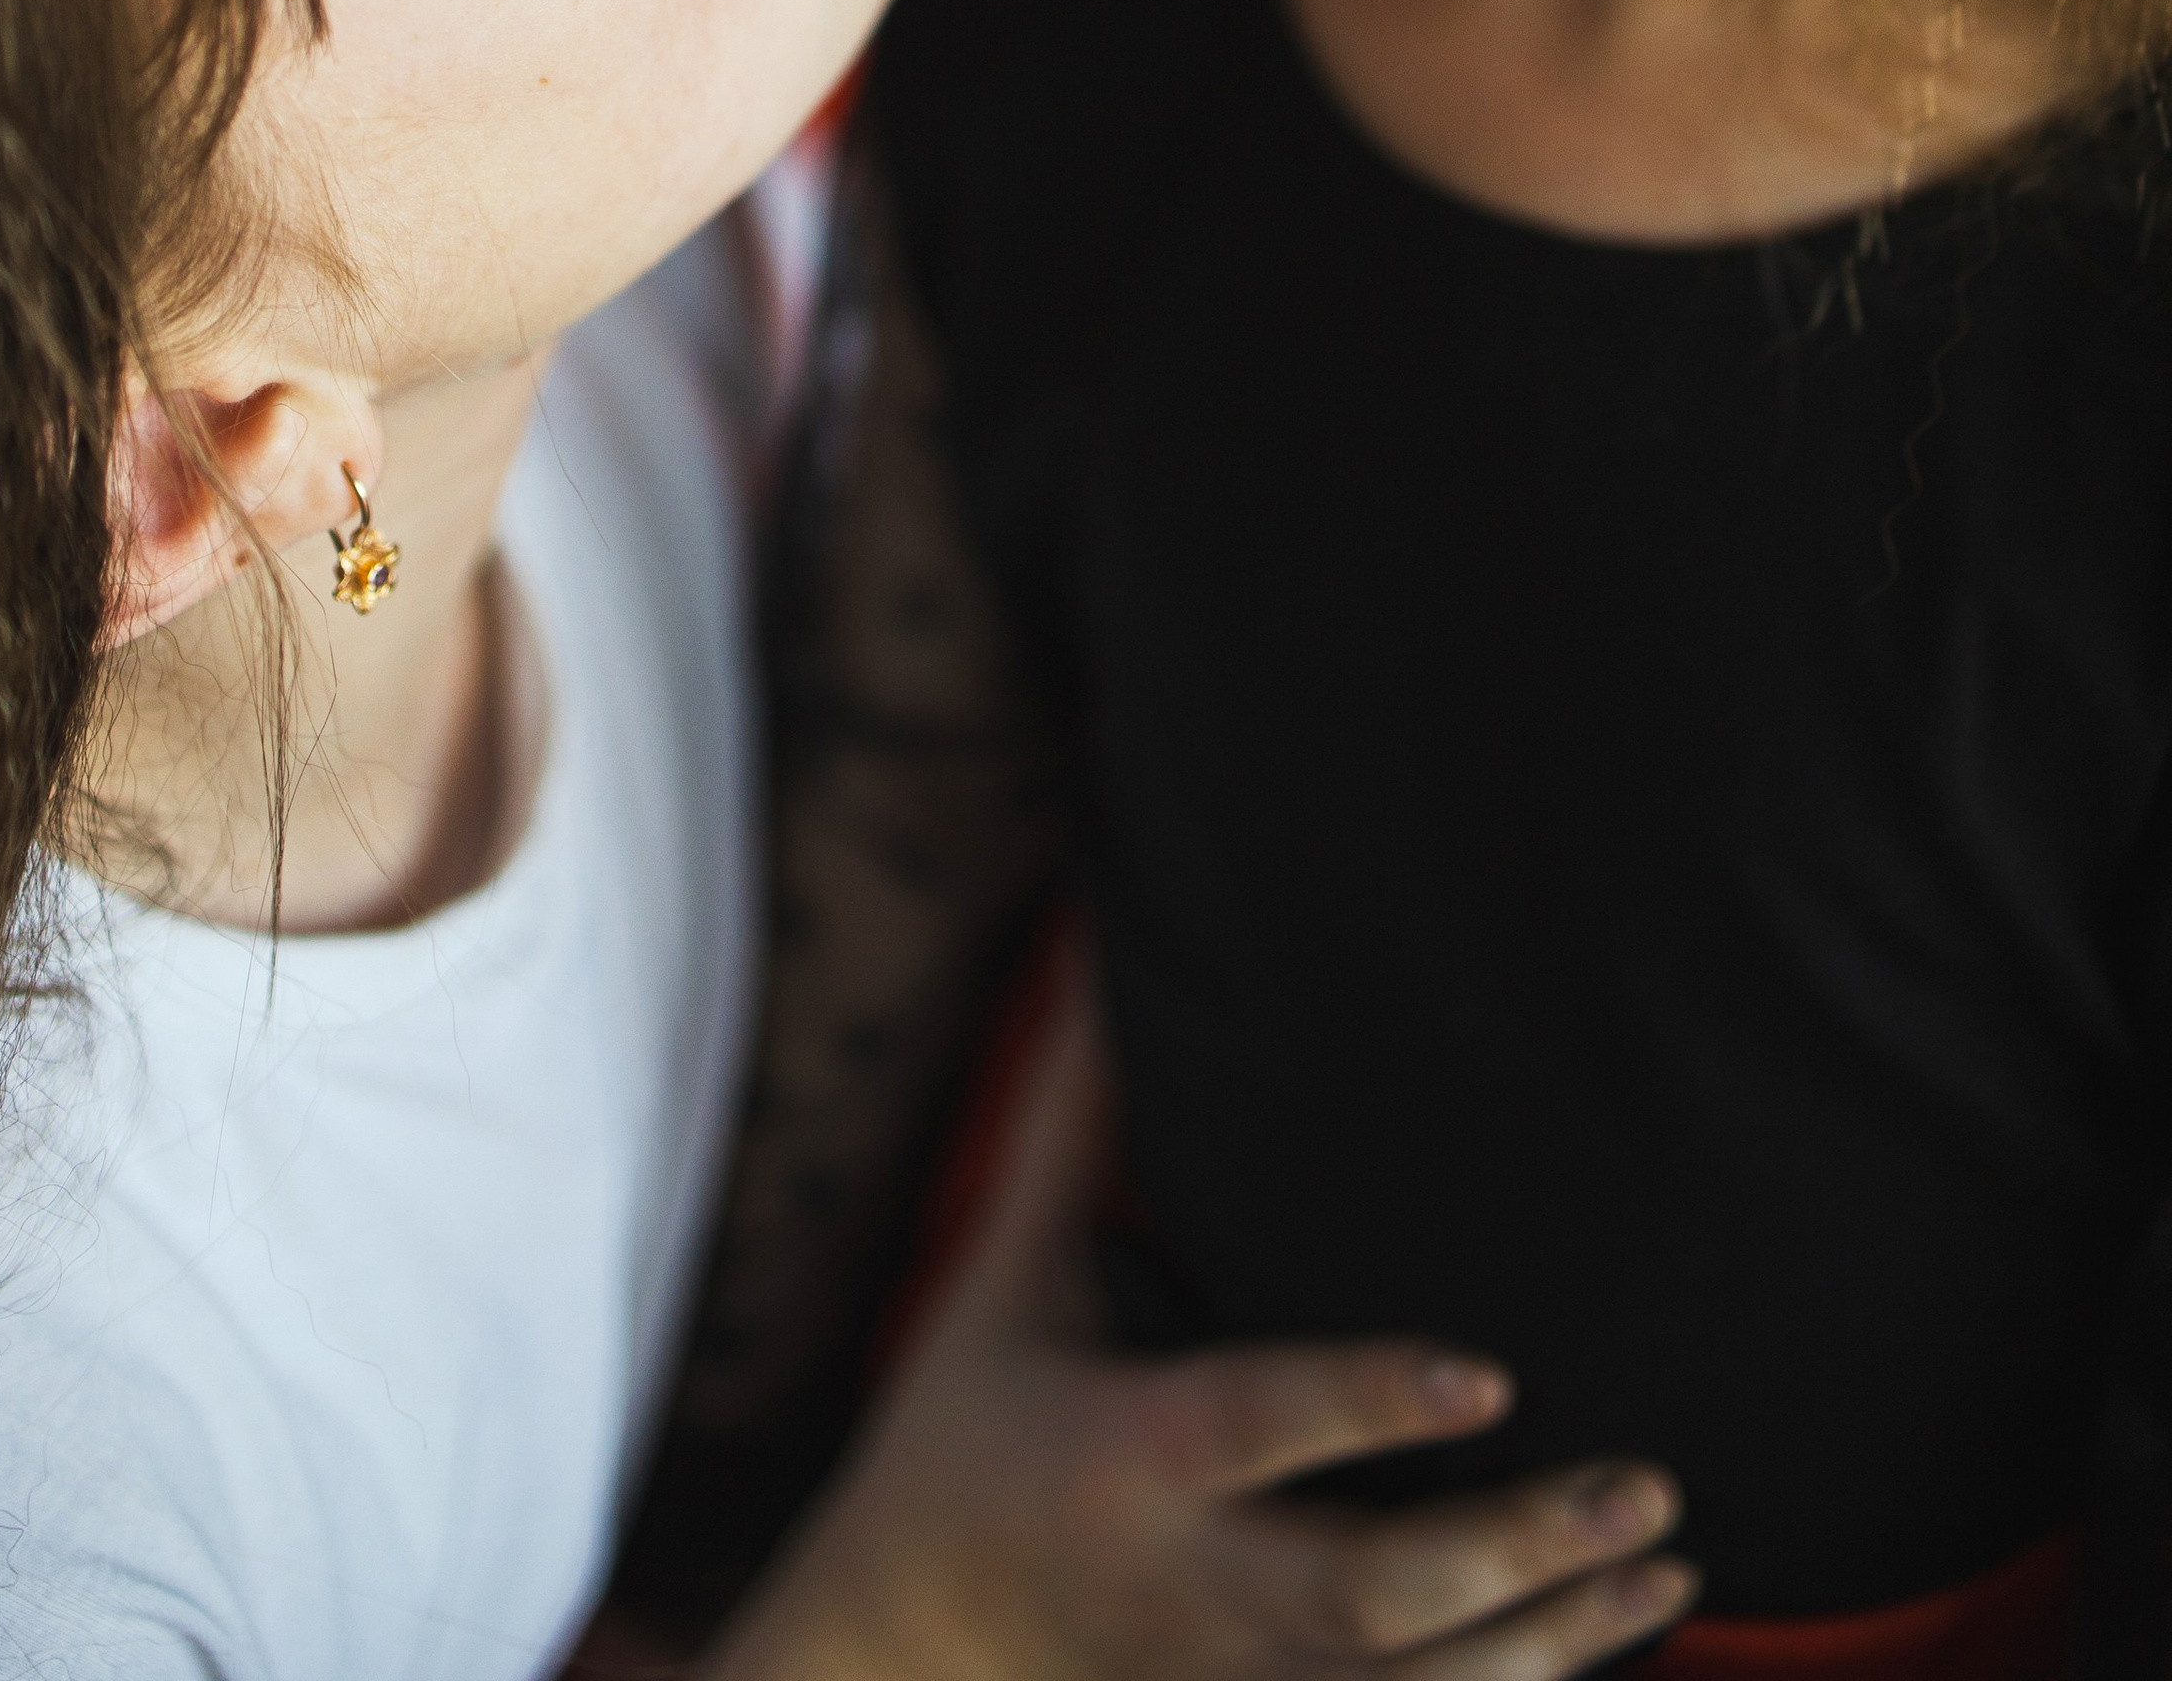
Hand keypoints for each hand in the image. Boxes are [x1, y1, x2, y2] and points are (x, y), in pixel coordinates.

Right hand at [712, 974, 1697, 1680]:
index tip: (1492, 1370)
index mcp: (1124, 1451)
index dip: (1370, 1402)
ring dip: (1554, 1640)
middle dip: (1513, 1551)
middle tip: (1643, 1487)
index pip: (1257, 1422)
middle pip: (1363, 1591)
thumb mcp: (1002, 1280)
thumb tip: (1089, 952)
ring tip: (1666, 1562)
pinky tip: (1620, 1635)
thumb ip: (1067, 1130)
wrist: (898, 1646)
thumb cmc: (961, 1431)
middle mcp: (1188, 1583)